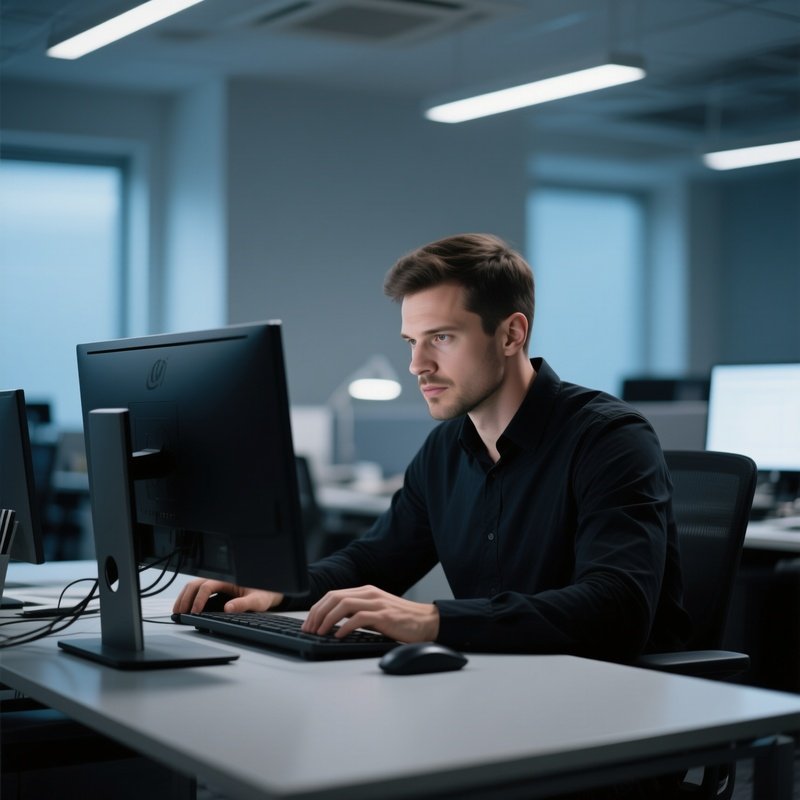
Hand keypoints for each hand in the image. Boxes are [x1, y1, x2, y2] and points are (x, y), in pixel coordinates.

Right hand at [172, 579, 283, 614]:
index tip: (195, 612)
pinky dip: (188, 598)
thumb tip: (228, 608)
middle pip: (196, 584)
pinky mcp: (216, 589)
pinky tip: (185, 608)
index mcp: (229, 578)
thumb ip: (243, 604)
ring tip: (178, 611)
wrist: (268, 591)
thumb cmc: (264, 593)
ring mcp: (217, 583)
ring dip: (184, 597)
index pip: (207, 586)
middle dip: (186, 598)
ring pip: (194, 586)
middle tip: (179, 613)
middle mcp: (221, 578)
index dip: (199, 599)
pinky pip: (198, 591)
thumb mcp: (257, 601)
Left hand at [302, 585, 439, 642]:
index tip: (309, 623)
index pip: (334, 595)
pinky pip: (359, 618)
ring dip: (327, 619)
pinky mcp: (384, 616)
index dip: (318, 608)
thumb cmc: (401, 620)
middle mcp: (369, 593)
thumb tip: (335, 625)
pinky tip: (338, 635)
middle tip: (309, 629)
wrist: (427, 622)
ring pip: (343, 604)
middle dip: (317, 613)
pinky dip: (345, 626)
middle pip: (334, 597)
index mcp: (366, 591)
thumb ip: (358, 614)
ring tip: (319, 632)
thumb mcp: (375, 613)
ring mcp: (377, 603)